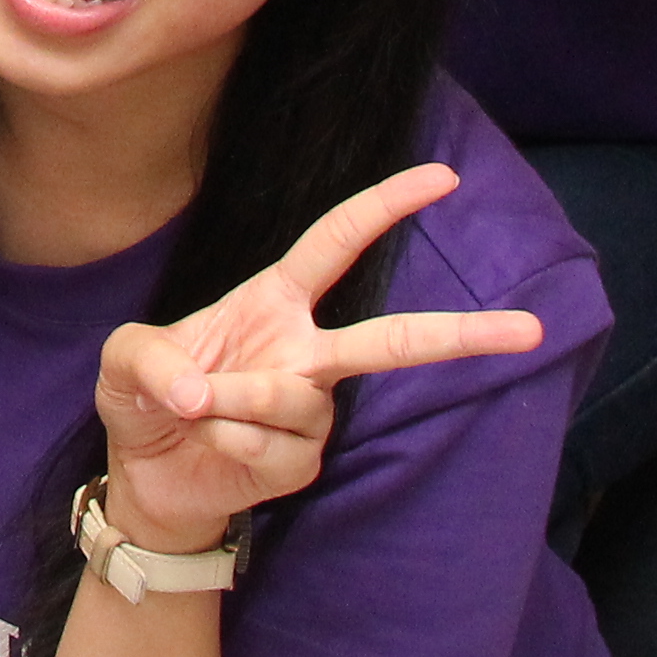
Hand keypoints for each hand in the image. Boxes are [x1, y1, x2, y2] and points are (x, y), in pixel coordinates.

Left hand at [92, 160, 542, 550]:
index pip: (337, 243)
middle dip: (464, 335)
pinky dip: (230, 444)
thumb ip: (152, 359)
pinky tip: (212, 447)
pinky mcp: (302, 462)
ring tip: (194, 408)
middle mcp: (306, 352)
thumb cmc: (147, 395)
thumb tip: (201, 390)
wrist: (146, 476)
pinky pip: (274, 448)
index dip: (385, 207)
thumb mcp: (125, 359)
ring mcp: (312, 410)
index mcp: (274, 301)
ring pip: (294, 399)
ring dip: (233, 402)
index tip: (442, 179)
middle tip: (531, 331)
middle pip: (394, 338)